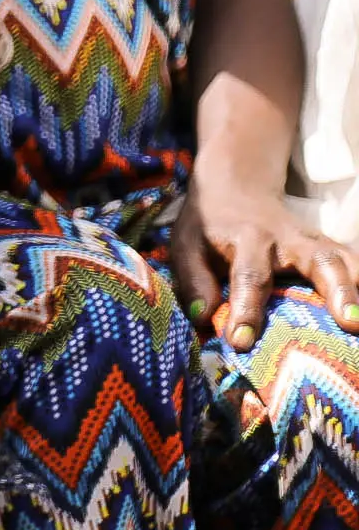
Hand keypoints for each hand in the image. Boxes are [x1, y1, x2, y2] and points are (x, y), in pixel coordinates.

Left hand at [170, 185, 358, 350]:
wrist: (236, 188)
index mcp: (247, 239)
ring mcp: (313, 242)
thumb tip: (203, 319)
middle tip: (349, 322)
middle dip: (335, 290)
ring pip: (343, 260)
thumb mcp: (188, 246)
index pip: (249, 276)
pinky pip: (351, 264)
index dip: (245, 310)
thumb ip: (194, 282)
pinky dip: (358, 285)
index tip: (241, 342)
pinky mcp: (329, 248)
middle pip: (317, 259)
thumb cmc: (210, 227)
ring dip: (356, 290)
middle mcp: (287, 239)